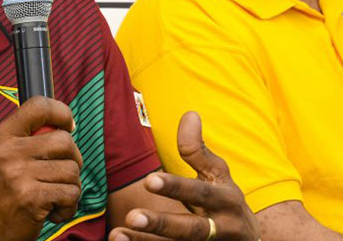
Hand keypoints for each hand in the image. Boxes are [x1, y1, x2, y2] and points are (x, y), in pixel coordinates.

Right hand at [0, 96, 82, 240]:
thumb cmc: (4, 192)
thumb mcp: (4, 156)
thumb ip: (28, 138)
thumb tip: (67, 126)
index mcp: (2, 136)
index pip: (38, 106)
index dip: (61, 113)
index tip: (68, 127)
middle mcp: (7, 151)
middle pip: (65, 141)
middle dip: (74, 159)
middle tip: (61, 174)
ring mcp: (18, 174)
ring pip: (72, 170)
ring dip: (71, 187)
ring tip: (54, 196)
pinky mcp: (31, 198)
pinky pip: (71, 193)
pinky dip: (69, 206)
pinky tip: (53, 211)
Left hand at [108, 111, 259, 240]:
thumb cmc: (225, 202)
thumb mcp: (218, 175)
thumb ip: (198, 150)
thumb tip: (189, 113)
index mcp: (225, 200)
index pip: (199, 192)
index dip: (175, 187)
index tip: (149, 180)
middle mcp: (221, 228)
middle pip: (192, 229)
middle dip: (162, 223)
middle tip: (132, 216)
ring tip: (116, 235)